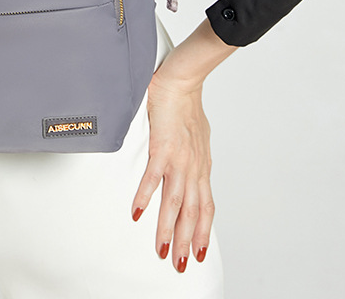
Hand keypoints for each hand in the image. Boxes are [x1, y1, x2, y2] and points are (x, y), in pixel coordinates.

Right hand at [131, 70, 213, 272]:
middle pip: (192, 213)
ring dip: (169, 229)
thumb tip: (188, 160)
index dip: (201, 231)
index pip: (205, 207)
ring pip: (176, 202)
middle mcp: (193, 168)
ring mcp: (179, 159)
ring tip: (162, 249)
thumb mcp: (196, 136)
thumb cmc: (187, 103)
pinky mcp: (163, 147)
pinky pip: (154, 178)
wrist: (183, 81)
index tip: (195, 251)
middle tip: (178, 264)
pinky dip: (147, 197)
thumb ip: (192, 153)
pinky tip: (139, 212)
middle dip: (185, 241)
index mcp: (201, 166)